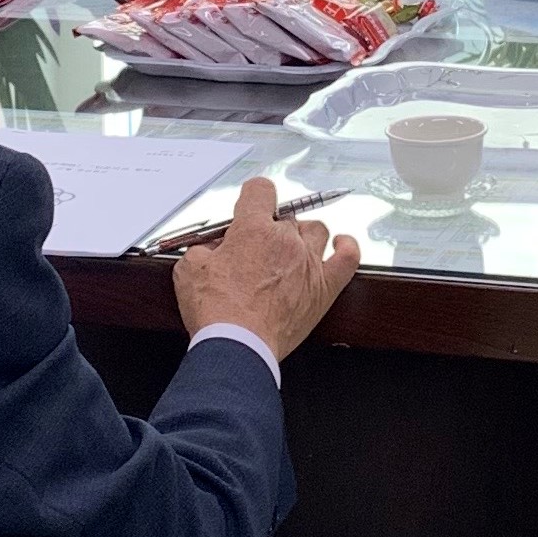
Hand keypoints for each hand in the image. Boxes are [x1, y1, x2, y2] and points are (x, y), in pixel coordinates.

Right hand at [174, 177, 361, 359]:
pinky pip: (348, 257)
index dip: (252, 197)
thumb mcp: (189, 269)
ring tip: (289, 249)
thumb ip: (202, 249)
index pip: (261, 190)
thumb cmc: (215, 312)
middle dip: (269, 228)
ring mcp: (308, 263)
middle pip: (285, 216)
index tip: (248, 209)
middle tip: (255, 249)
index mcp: (253, 229)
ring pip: (316, 230)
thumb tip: (212, 248)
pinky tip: (341, 244)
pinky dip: (346, 246)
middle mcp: (285, 240)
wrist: (237, 346)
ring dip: (303, 235)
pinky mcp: (323, 289)